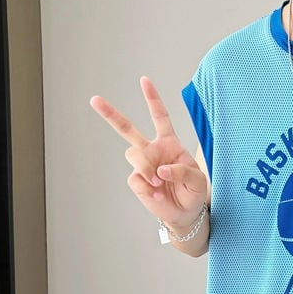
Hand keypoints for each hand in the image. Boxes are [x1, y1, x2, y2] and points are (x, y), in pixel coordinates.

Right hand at [90, 76, 207, 228]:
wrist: (185, 213)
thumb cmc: (193, 192)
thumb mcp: (198, 180)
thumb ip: (183, 170)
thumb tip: (161, 170)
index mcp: (169, 143)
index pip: (159, 117)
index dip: (152, 99)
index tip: (144, 80)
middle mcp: (152, 150)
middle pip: (128, 129)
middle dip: (110, 114)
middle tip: (94, 100)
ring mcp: (143, 165)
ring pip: (133, 155)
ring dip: (145, 167)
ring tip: (157, 182)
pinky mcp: (137, 182)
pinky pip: (136, 179)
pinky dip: (147, 188)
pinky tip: (157, 194)